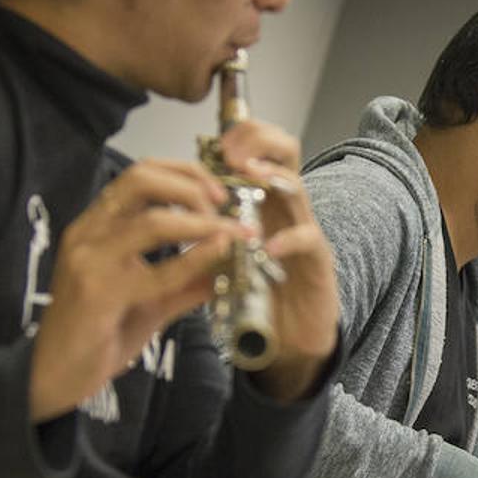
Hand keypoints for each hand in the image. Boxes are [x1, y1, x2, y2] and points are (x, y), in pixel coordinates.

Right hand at [30, 160, 247, 421]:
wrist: (53, 376)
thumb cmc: (97, 336)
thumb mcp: (150, 301)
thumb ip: (186, 282)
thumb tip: (228, 266)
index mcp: (96, 226)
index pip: (140, 174)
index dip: (184, 173)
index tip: (218, 190)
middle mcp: (88, 233)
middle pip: (141, 179)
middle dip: (191, 185)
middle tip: (223, 206)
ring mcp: (89, 260)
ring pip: (152, 221)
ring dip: (202, 223)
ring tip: (231, 234)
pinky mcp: (97, 294)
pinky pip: (156, 271)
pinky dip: (193, 259)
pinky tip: (218, 255)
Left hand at [219, 120, 339, 400]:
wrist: (288, 341)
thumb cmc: (254, 298)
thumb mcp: (221, 258)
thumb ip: (202, 233)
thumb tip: (159, 211)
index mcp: (259, 202)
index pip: (257, 148)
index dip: (240, 135)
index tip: (213, 143)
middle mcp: (284, 208)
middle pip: (285, 150)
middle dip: (259, 141)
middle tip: (231, 152)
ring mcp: (303, 231)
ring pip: (297, 188)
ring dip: (272, 177)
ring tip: (250, 176)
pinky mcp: (317, 261)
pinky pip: (308, 240)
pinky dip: (288, 239)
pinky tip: (268, 246)